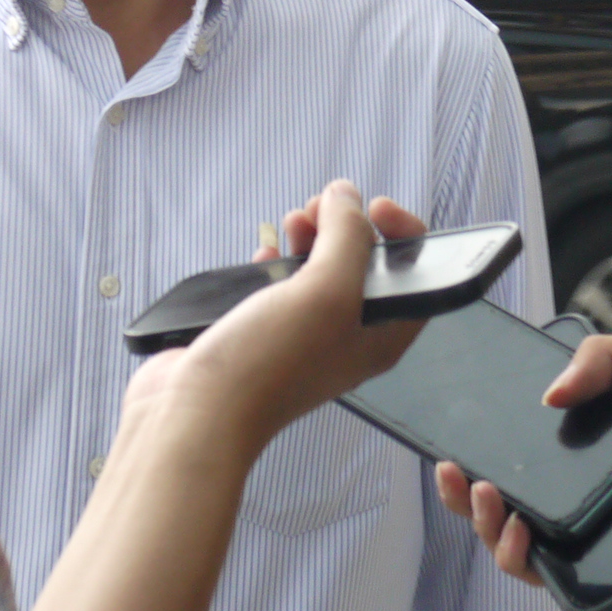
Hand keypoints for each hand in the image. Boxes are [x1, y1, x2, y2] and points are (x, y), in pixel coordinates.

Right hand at [130, 180, 423, 453]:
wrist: (196, 413)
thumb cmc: (268, 365)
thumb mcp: (326, 291)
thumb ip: (347, 237)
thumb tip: (347, 197)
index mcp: (381, 335)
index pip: (415, 272)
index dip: (403, 232)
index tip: (372, 207)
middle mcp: (349, 335)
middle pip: (364, 264)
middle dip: (347, 226)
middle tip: (320, 210)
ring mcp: (306, 335)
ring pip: (321, 270)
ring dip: (311, 236)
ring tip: (292, 222)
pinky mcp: (267, 331)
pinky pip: (283, 285)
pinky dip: (278, 260)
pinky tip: (265, 254)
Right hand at [433, 331, 611, 591]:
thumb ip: (611, 355)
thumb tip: (551, 391)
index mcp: (596, 439)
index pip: (524, 445)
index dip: (483, 444)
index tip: (456, 436)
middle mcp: (588, 487)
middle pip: (505, 497)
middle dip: (464, 491)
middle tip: (459, 473)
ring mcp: (596, 529)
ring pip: (516, 540)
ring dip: (484, 525)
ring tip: (487, 500)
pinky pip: (555, 576)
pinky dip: (524, 563)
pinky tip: (519, 540)